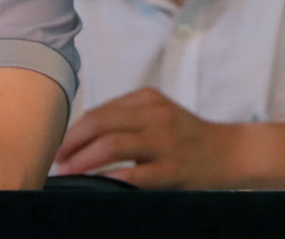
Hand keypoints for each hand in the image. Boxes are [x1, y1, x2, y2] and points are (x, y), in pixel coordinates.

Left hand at [54, 87, 234, 188]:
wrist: (227, 152)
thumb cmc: (186, 136)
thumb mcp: (159, 115)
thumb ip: (127, 118)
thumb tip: (78, 139)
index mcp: (150, 99)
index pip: (100, 111)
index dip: (74, 131)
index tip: (60, 147)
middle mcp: (157, 115)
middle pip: (100, 123)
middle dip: (71, 143)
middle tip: (57, 160)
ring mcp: (164, 142)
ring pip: (111, 145)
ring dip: (81, 161)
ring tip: (67, 173)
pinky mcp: (170, 169)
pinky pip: (130, 174)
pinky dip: (107, 179)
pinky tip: (95, 185)